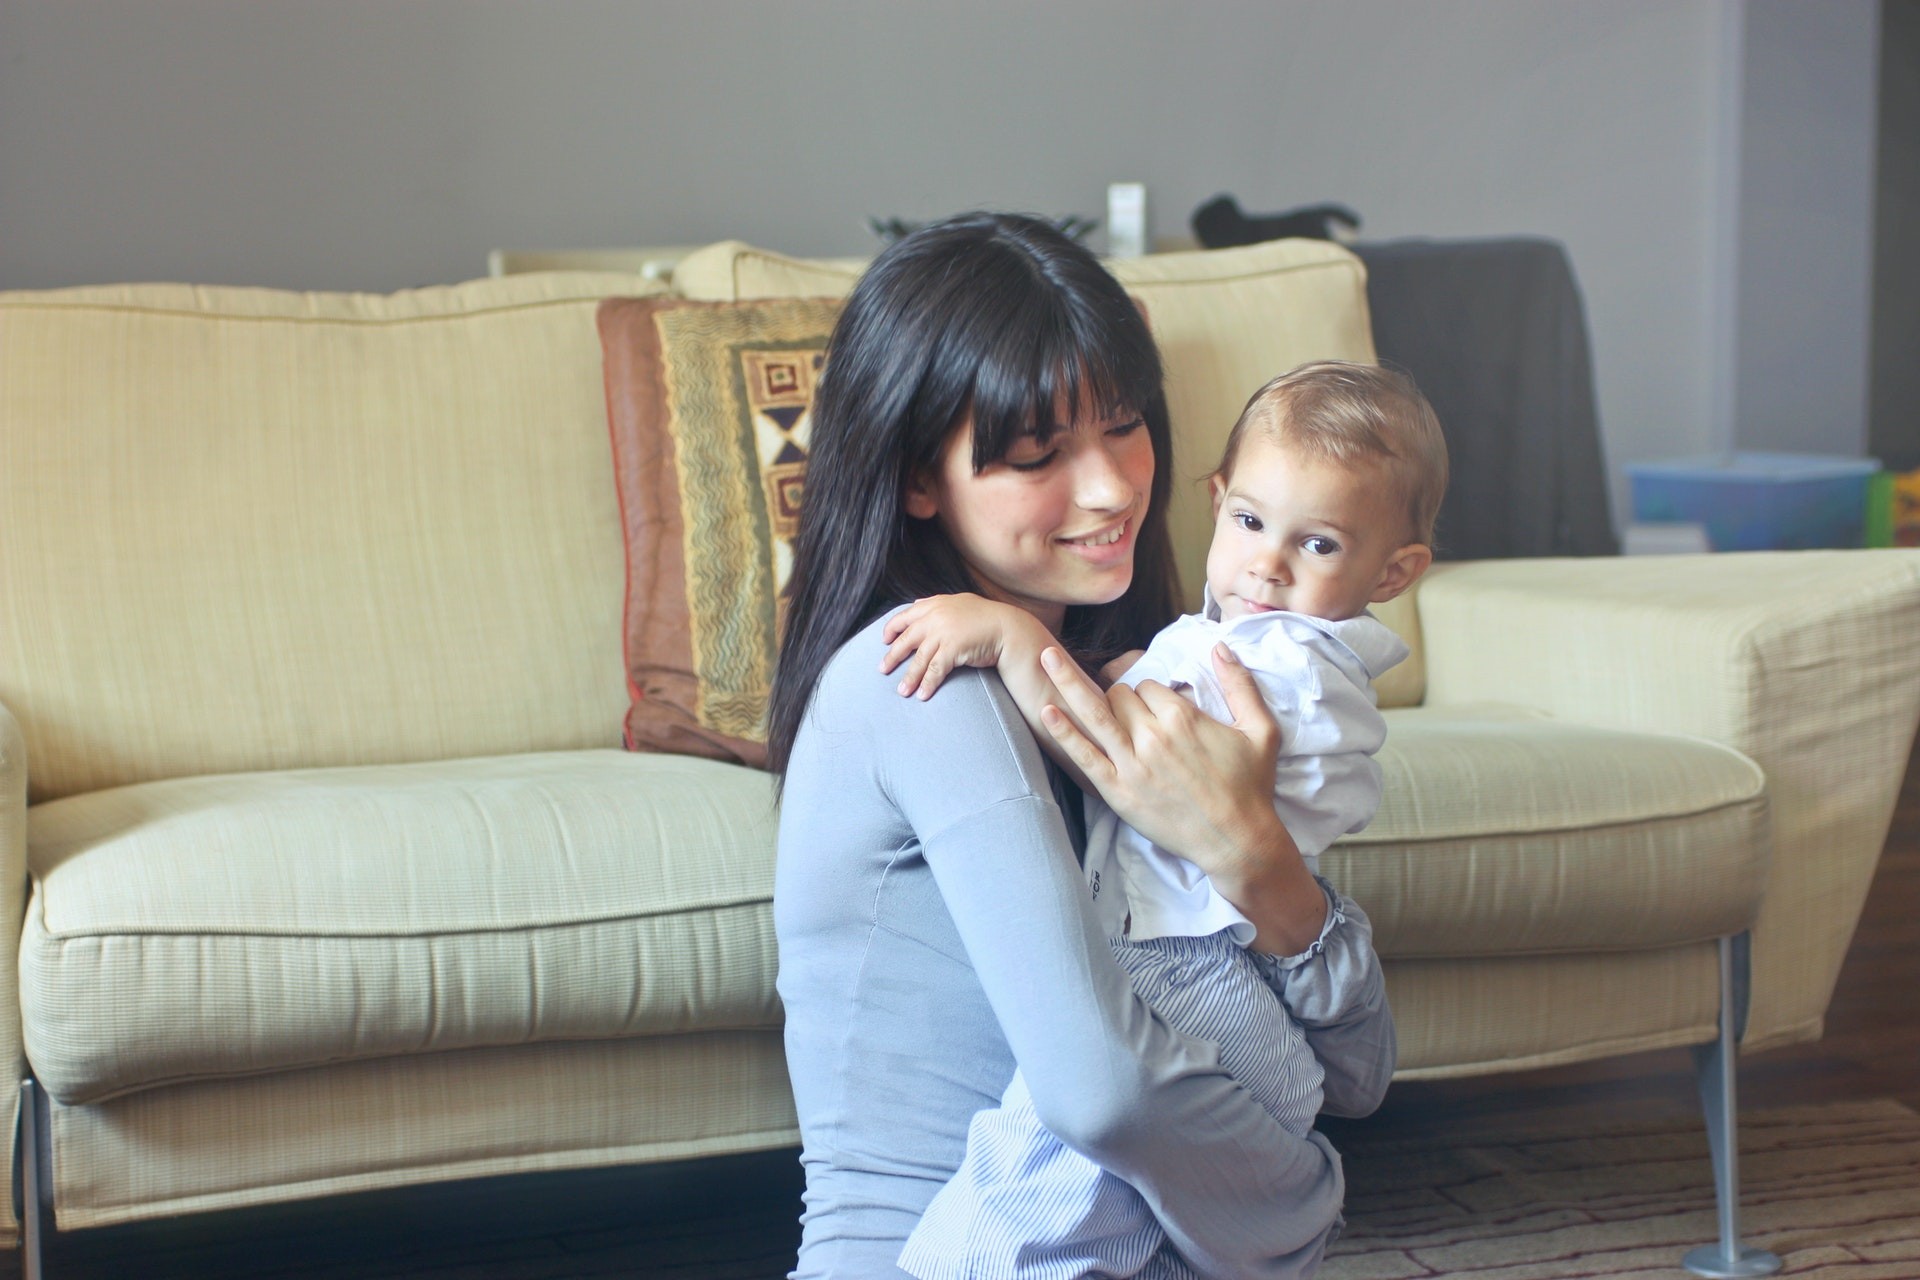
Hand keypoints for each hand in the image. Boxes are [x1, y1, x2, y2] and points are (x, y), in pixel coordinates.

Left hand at [880, 594, 1024, 699]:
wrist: (1008, 628)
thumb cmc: (985, 617)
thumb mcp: (959, 602)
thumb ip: (936, 604)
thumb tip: (916, 604)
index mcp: (935, 604)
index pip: (905, 616)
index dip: (892, 629)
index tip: (885, 641)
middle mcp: (936, 617)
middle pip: (906, 639)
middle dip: (893, 656)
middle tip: (883, 669)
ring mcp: (944, 633)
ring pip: (919, 658)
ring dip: (909, 677)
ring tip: (902, 691)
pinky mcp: (953, 649)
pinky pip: (935, 670)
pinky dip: (927, 684)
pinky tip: (922, 695)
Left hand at [1039, 642, 1326, 953]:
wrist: (1237, 840)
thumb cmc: (1251, 786)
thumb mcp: (1261, 730)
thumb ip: (1241, 684)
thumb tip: (1220, 646)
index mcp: (1182, 718)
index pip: (1148, 685)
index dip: (1149, 692)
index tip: (1155, 704)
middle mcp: (1152, 736)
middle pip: (1120, 696)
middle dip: (1121, 695)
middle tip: (1128, 709)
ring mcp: (1131, 764)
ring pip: (1094, 712)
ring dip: (1067, 680)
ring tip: (1045, 656)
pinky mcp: (1118, 791)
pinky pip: (1084, 756)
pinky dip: (1064, 733)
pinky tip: (1047, 711)